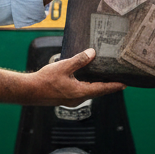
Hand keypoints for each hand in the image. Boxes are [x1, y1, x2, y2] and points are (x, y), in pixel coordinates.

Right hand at [0, 49, 123, 105]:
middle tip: (118, 80)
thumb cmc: (45, 80)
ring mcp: (72, 100)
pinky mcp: (66, 98)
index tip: (125, 84)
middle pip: (98, 92)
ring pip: (90, 92)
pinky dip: (88, 87)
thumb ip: (79, 60)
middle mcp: (78, 99)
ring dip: (98, 86)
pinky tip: (87, 80)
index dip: (114, 86)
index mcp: (80, 92)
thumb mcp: (64, 66)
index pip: (102, 89)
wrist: (30, 91)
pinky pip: (82, 93)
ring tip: (105, 78)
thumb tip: (92, 53)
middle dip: (108, 86)